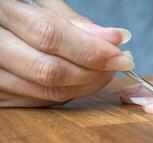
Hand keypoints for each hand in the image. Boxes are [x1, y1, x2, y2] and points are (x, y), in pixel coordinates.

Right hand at [0, 0, 133, 106]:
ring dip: (85, 85)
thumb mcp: (41, 3)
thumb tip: (112, 39)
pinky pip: (42, 101)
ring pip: (47, 91)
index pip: (50, 36)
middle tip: (117, 64)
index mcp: (0, 12)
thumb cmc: (19, 10)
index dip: (89, 49)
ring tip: (104, 71)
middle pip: (49, 71)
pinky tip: (82, 81)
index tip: (119, 54)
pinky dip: (69, 93)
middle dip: (92, 72)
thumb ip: (72, 21)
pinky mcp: (1, 96)